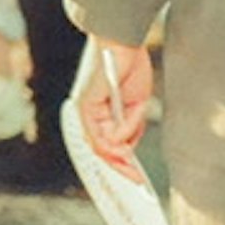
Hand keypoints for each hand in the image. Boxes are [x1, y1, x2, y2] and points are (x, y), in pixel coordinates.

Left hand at [80, 38, 155, 167]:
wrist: (124, 42)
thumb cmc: (130, 68)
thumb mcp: (136, 104)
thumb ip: (130, 126)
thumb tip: (121, 147)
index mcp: (102, 114)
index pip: (108, 145)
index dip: (121, 163)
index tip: (137, 177)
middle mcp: (90, 114)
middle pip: (102, 151)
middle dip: (120, 169)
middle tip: (137, 182)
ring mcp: (86, 110)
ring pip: (99, 145)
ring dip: (117, 160)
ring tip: (133, 171)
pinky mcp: (86, 104)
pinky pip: (98, 132)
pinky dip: (113, 141)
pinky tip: (124, 146)